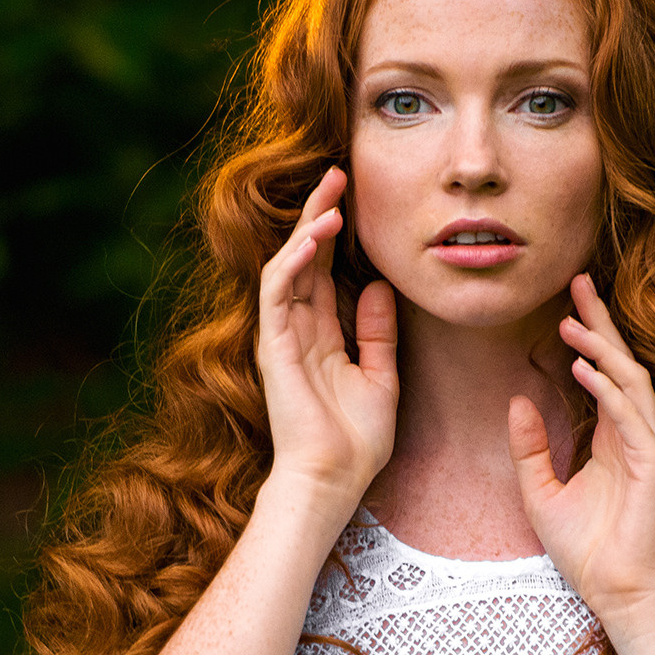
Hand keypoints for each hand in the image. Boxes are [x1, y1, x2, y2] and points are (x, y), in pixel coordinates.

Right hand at [257, 167, 398, 509]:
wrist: (333, 480)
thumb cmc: (355, 441)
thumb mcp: (380, 377)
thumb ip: (377, 332)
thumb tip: (379, 287)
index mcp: (320, 335)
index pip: (323, 270)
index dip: (335, 232)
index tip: (354, 197)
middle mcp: (296, 329)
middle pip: (303, 256)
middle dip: (319, 212)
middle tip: (338, 173)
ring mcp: (281, 335)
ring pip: (288, 264)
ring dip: (308, 227)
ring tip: (332, 195)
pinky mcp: (274, 345)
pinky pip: (278, 290)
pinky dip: (294, 260)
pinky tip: (316, 237)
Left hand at [509, 274, 654, 643]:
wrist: (616, 595)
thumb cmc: (586, 551)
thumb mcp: (540, 493)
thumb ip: (530, 448)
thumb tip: (517, 400)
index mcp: (613, 437)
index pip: (603, 372)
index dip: (589, 333)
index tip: (569, 301)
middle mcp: (635, 434)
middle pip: (620, 363)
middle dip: (601, 322)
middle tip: (578, 282)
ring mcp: (648, 447)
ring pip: (629, 381)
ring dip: (601, 348)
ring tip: (571, 322)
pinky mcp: (654, 466)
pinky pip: (632, 416)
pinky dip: (607, 388)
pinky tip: (583, 367)